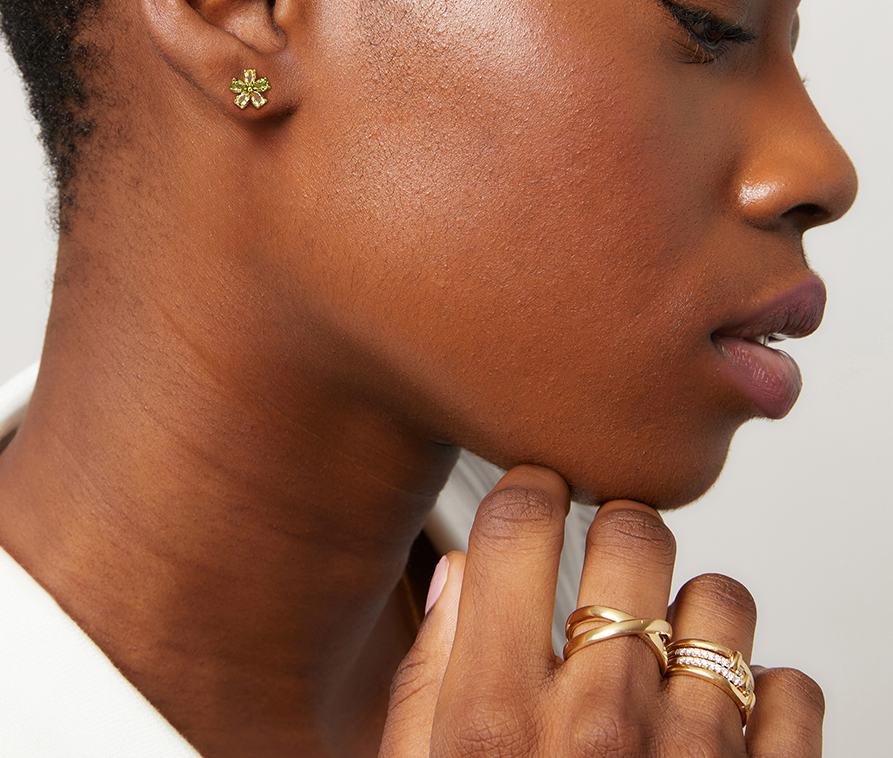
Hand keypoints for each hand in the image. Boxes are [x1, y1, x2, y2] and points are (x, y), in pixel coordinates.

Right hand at [380, 466, 823, 756]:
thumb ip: (426, 685)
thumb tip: (455, 578)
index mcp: (493, 728)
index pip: (516, 526)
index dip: (528, 488)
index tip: (537, 492)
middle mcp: (596, 734)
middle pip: (632, 535)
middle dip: (620, 529)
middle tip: (610, 561)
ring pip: (724, 599)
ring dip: (698, 611)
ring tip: (668, 653)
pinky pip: (795, 690)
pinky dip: (766, 695)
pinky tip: (718, 730)